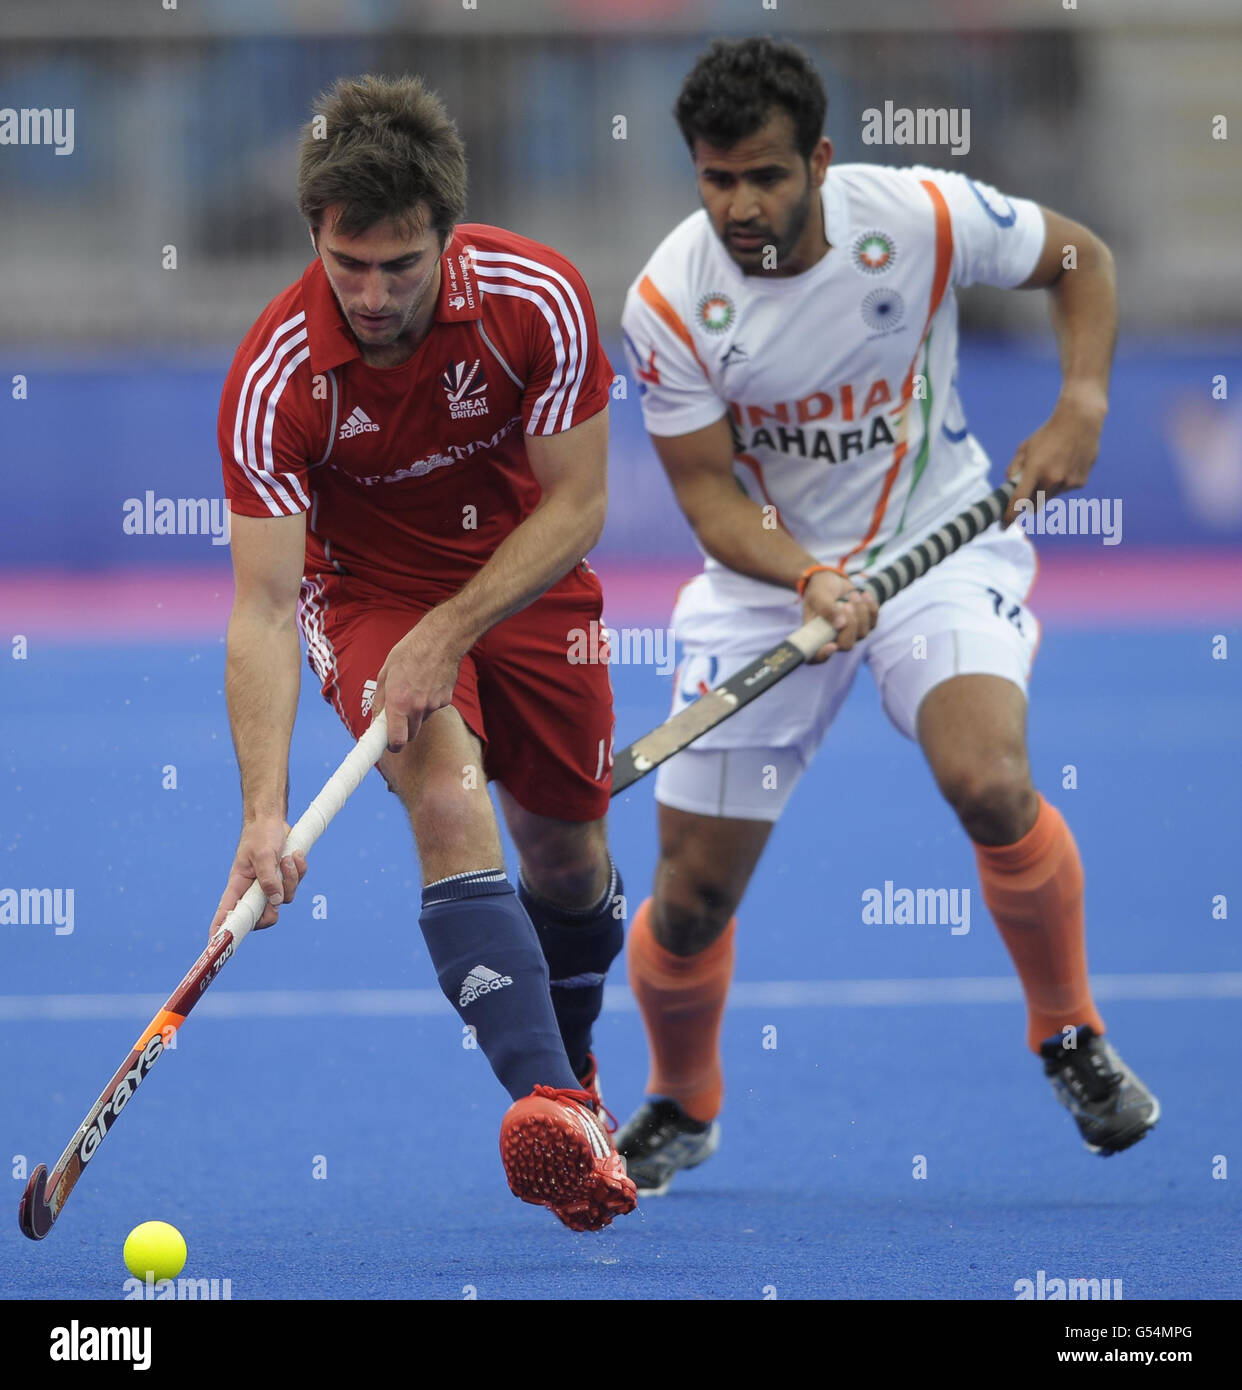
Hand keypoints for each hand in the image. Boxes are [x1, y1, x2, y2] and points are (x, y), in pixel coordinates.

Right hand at [210, 816, 306, 940]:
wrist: (273, 820)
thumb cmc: (260, 835)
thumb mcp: (263, 855)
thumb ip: (268, 879)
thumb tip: (275, 902)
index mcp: (238, 886)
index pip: (226, 913)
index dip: (221, 929)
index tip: (215, 944)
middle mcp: (253, 890)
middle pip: (264, 917)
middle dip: (275, 906)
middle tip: (278, 890)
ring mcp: (270, 886)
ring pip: (285, 899)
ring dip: (290, 878)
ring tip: (286, 858)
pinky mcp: (284, 879)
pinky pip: (297, 883)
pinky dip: (299, 869)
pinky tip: (294, 854)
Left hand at [374, 610, 466, 752]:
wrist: (440, 640)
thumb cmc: (409, 653)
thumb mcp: (385, 674)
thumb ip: (380, 701)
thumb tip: (377, 720)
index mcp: (399, 703)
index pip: (397, 740)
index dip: (392, 746)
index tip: (388, 745)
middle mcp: (418, 708)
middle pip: (410, 735)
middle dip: (403, 730)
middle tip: (398, 715)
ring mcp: (434, 705)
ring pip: (421, 720)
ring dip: (416, 713)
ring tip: (414, 689)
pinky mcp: (446, 700)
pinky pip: (433, 708)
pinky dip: (428, 702)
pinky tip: (427, 684)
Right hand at [801, 570, 878, 662]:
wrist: (831, 580)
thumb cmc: (819, 590)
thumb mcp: (818, 596)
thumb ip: (826, 609)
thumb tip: (840, 625)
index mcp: (816, 635)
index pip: (816, 656)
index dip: (823, 656)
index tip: (831, 646)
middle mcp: (833, 638)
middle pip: (847, 645)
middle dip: (850, 624)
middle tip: (845, 605)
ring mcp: (850, 633)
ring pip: (863, 633)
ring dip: (860, 611)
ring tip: (852, 595)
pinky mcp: (864, 624)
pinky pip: (873, 622)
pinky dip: (871, 607)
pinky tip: (864, 595)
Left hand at [1004, 387, 1106, 525]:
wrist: (1080, 421)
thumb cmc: (1048, 433)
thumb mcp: (1025, 447)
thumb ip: (1014, 468)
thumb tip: (1009, 487)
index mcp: (1035, 469)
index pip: (1019, 500)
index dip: (1009, 516)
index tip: (1003, 525)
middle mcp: (1052, 479)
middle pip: (1034, 505)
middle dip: (1028, 503)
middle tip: (1028, 491)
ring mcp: (1068, 482)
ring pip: (1050, 498)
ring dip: (1045, 491)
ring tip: (1051, 468)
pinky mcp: (1080, 483)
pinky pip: (1064, 491)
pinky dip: (1061, 484)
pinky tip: (1066, 465)